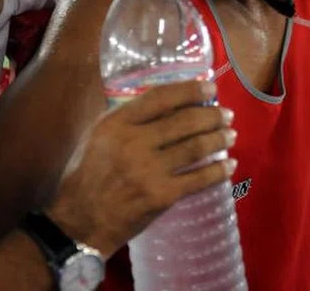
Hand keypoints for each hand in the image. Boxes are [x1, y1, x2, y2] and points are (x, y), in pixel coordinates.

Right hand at [47, 80, 236, 254]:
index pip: (161, 97)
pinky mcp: (161, 196)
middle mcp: (134, 143)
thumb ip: (128, 118)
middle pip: (185, 121)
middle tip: (227, 115)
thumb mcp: (98, 136)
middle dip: (212, 115)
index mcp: (117, 123)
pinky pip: (198, 179)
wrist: (79, 221)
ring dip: (219, 139)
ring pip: (195, 148)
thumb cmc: (88, 175)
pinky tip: (229, 165)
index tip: (210, 88)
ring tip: (231, 135)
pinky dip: (218, 171)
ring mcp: (148, 171)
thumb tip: (167, 102)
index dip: (190, 90)